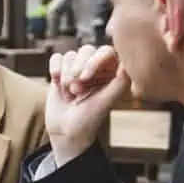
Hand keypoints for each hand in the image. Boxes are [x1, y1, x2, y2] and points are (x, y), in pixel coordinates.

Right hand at [45, 45, 130, 166]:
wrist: (66, 132)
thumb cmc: (89, 120)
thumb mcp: (106, 102)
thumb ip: (119, 82)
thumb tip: (128, 63)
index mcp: (111, 73)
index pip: (105, 51)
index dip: (93, 61)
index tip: (85, 78)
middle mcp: (95, 67)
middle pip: (86, 50)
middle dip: (77, 70)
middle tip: (76, 91)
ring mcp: (77, 68)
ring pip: (70, 55)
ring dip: (66, 75)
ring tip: (69, 94)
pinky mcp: (61, 71)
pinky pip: (57, 58)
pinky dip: (55, 69)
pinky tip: (56, 83)